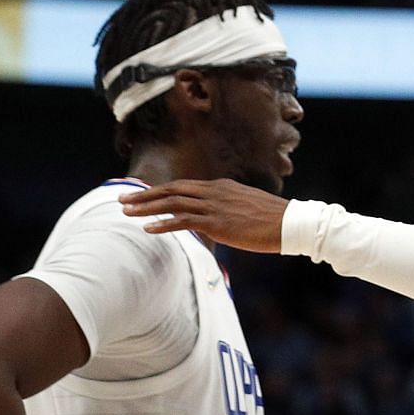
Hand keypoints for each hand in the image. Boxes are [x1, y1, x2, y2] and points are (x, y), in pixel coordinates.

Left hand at [120, 180, 288, 252]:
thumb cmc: (274, 220)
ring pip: (172, 203)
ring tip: (127, 212)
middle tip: (124, 199)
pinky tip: (148, 228)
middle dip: (145, 194)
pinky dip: (163, 224)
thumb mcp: (248, 207)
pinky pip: (183, 221)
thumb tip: (220, 219)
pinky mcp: (216, 223)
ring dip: (146, 207)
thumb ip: (230, 209)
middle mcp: (213, 192)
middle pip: (172, 190)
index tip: (144, 195)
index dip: (161, 190)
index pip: (184, 186)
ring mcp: (214, 206)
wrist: (290, 223)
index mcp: (220, 187)